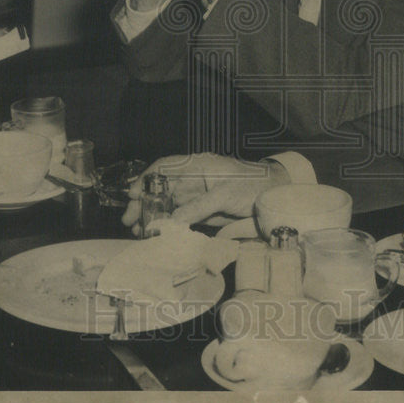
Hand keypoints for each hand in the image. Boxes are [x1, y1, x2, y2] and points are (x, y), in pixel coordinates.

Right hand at [120, 152, 289, 234]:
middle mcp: (193, 180)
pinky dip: (167, 227)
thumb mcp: (224, 195)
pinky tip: (157, 236)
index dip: (146, 180)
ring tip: (138, 233)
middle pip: (161, 188)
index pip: (164, 168)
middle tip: (129, 221)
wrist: (274, 201)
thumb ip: (196, 208)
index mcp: (197, 166)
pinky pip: (179, 218)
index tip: (132, 195)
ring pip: (167, 205)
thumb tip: (169, 225)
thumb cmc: (253, 187)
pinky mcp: (203, 213)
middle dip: (143, 203)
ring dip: (152, 218)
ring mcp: (197, 197)